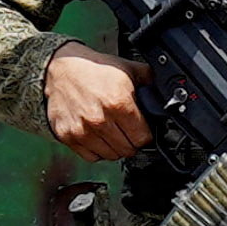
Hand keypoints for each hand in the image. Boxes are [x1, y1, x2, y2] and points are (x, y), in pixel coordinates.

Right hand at [43, 46, 150, 163]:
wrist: (60, 68)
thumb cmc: (93, 70)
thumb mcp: (128, 69)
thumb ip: (150, 83)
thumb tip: (166, 95)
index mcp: (118, 103)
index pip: (143, 138)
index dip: (146, 134)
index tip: (142, 130)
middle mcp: (100, 120)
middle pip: (128, 150)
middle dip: (132, 142)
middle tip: (128, 131)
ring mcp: (82, 130)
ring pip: (111, 156)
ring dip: (115, 148)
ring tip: (113, 133)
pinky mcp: (68, 136)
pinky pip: (91, 157)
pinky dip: (97, 150)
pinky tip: (99, 137)